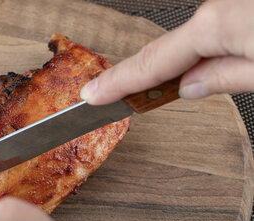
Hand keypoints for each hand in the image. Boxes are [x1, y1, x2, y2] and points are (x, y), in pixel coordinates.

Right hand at [81, 0, 253, 103]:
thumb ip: (225, 78)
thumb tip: (192, 85)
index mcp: (216, 25)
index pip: (150, 63)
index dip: (117, 83)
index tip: (92, 96)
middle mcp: (219, 9)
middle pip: (169, 51)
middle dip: (148, 77)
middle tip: (119, 99)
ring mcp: (232, 4)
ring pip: (199, 40)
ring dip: (192, 65)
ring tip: (186, 90)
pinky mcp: (244, 6)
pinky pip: (217, 28)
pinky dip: (211, 48)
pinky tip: (223, 62)